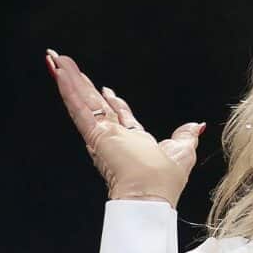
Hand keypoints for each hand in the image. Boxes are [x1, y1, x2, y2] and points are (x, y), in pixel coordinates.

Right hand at [47, 49, 203, 207]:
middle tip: (67, 65)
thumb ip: (187, 136)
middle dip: (81, 83)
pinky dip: (68, 88)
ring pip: (82, 100)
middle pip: (94, 102)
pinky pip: (78, 106)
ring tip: (54, 58)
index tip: (105, 88)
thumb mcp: (183, 151)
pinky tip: (59, 72)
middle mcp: (113, 135)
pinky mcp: (94, 133)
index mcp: (132, 140)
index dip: (111, 100)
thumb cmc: (164, 180)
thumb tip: (198, 125)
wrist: (150, 194)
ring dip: (69, 79)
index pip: (119, 114)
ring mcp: (101, 133)